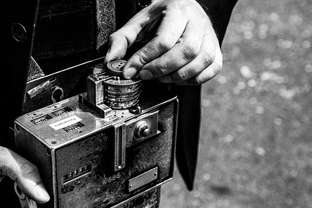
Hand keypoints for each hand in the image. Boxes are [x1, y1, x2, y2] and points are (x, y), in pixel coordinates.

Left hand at [105, 0, 221, 84]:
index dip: (145, 59)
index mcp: (178, 10)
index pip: (163, 40)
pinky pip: (212, 68)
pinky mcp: (216, 49)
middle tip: (146, 75)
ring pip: (201, 61)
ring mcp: (210, 35)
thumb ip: (121, 40)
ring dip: (178, 76)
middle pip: (186, 51)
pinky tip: (179, 78)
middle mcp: (198, 21)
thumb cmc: (160, 17)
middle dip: (162, 68)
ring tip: (161, 77)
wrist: (182, 7)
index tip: (131, 70)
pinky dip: (195, 79)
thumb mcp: (138, 23)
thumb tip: (111, 61)